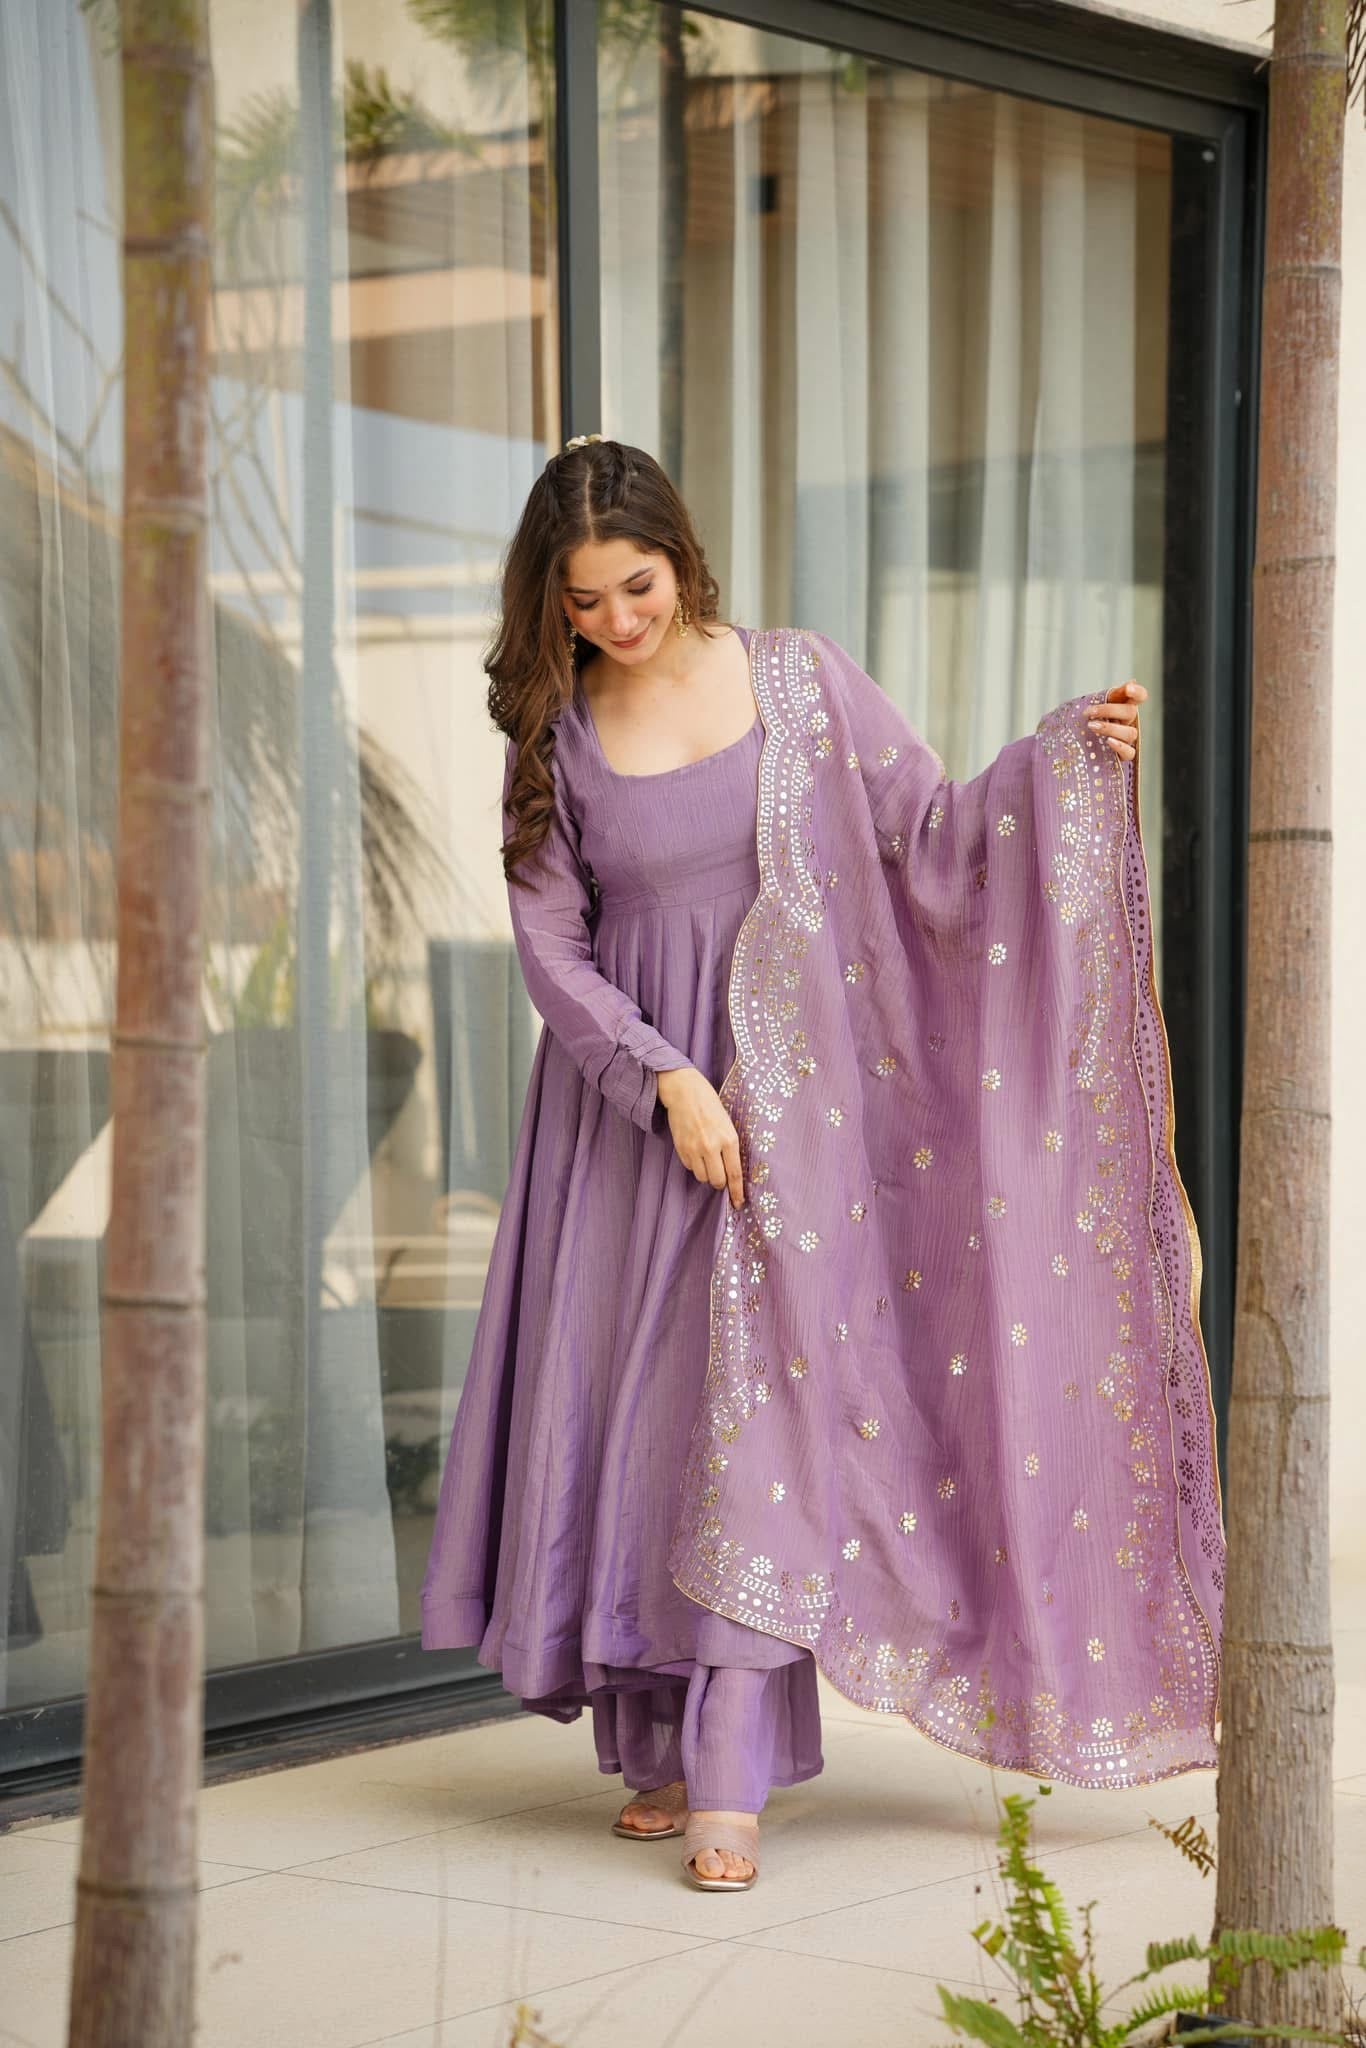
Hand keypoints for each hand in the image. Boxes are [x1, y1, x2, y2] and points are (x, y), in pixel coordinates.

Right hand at [656, 1067, 744, 1207]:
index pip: (734, 1173)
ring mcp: (694, 1148)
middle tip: (721, 1177)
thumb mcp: (728, 1124)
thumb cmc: (711, 1105)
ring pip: (702, 1177)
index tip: (738, 1202)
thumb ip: (730, 1147)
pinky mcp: (681, 1148)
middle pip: (717, 1180)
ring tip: (707, 1159)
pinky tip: (695, 1150)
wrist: (685, 1092)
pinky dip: (694, 1164)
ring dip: (706, 1174)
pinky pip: (689, 1167)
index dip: (737, 1192)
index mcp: (729, 1139)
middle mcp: (711, 1146)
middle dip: (720, 1183)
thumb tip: (732, 1171)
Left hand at [1087, 680, 1146, 761]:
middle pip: (1131, 712)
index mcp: (1123, 705)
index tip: (1128, 688)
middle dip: (1109, 710)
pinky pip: (1129, 753)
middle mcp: (1128, 722)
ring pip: (1130, 733)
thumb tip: (1132, 681)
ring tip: (1091, 726)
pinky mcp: (1121, 756)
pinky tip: (1108, 741)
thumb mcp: (1093, 704)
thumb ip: (1111, 694)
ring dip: (1110, 728)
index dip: (1138, 692)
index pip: (1140, 696)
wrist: (1068, 743)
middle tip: (1089, 712)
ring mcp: (1126, 739)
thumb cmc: (1082, 720)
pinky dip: (1120, 746)